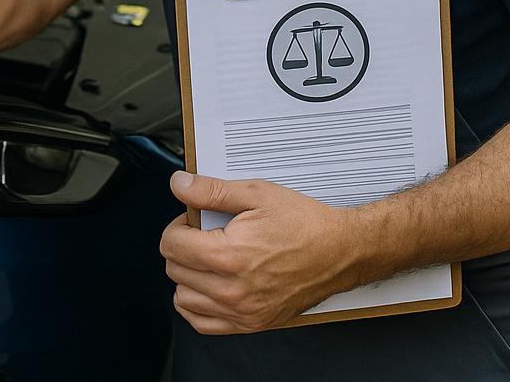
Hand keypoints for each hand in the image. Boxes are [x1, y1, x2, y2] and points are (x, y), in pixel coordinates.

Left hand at [160, 172, 358, 334]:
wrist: (339, 252)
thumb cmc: (303, 224)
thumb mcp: (256, 194)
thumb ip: (210, 190)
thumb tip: (178, 185)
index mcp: (228, 255)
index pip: (170, 244)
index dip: (178, 225)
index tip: (192, 220)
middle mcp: (231, 289)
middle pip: (174, 269)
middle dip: (182, 247)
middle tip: (204, 235)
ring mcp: (241, 311)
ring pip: (183, 298)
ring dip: (187, 276)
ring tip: (208, 259)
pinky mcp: (251, 324)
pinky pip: (201, 323)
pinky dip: (196, 305)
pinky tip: (208, 286)